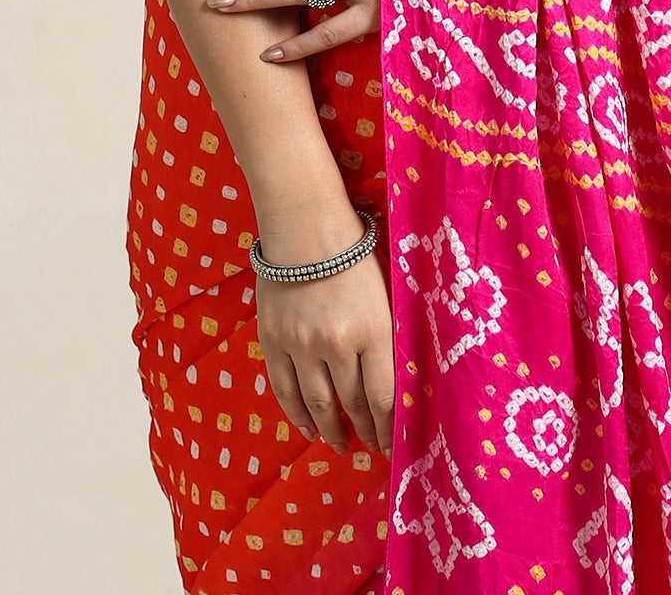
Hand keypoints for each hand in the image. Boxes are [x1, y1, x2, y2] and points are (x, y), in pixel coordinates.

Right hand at [253, 202, 394, 454]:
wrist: (305, 224)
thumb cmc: (354, 254)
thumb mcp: (385, 294)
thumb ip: (388, 336)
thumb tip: (396, 382)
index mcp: (372, 329)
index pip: (383, 396)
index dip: (388, 428)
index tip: (392, 447)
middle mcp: (337, 344)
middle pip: (352, 404)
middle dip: (364, 430)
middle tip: (369, 446)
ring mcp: (301, 345)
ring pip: (318, 404)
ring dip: (330, 431)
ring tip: (340, 445)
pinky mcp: (273, 341)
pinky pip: (285, 390)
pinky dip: (297, 415)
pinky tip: (308, 428)